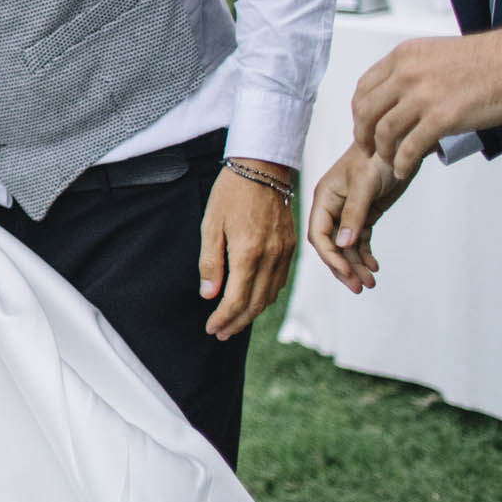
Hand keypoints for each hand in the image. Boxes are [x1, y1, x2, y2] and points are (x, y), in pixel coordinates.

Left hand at [199, 158, 297, 339]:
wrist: (262, 168)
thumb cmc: (231, 193)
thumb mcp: (210, 225)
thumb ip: (210, 262)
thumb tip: (209, 295)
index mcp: (248, 253)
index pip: (237, 299)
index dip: (224, 318)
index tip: (211, 329)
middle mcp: (271, 257)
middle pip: (256, 304)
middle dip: (237, 322)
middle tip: (221, 333)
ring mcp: (284, 253)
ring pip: (271, 295)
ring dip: (252, 313)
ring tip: (234, 322)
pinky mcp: (291, 247)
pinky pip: (281, 281)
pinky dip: (267, 296)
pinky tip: (254, 299)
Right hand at [307, 141, 407, 292]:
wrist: (398, 142)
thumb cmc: (377, 156)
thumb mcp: (364, 185)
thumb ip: (354, 215)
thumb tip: (344, 246)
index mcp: (324, 198)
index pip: (319, 235)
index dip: (330, 257)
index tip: (346, 273)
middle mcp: (332, 207)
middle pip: (331, 245)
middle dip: (344, 267)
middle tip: (360, 287)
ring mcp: (348, 211)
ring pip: (347, 246)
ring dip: (357, 265)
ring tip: (371, 283)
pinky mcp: (365, 213)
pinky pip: (361, 240)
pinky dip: (366, 255)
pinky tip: (375, 267)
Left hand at [351, 17, 501, 180]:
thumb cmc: (488, 58)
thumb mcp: (436, 54)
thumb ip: (414, 72)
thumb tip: (403, 95)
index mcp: (403, 57)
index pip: (364, 86)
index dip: (359, 110)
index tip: (363, 123)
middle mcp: (406, 75)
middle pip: (366, 110)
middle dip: (362, 133)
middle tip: (368, 147)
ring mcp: (422, 97)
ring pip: (384, 131)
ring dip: (382, 150)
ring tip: (387, 160)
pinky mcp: (442, 118)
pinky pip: (410, 147)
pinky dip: (403, 162)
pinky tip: (403, 169)